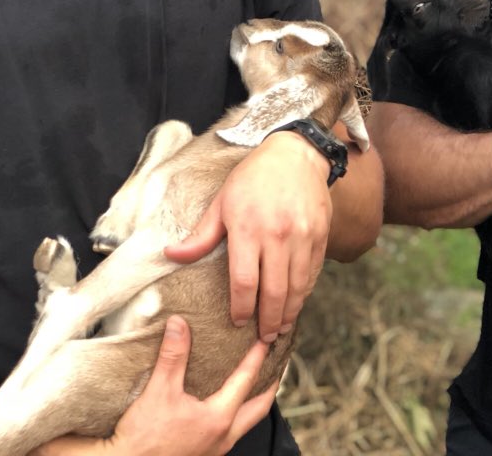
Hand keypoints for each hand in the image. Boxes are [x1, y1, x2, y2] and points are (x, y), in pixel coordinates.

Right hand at [27, 317, 277, 455]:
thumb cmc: (144, 440)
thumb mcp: (159, 392)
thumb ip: (172, 357)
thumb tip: (179, 324)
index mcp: (218, 419)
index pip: (246, 381)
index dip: (257, 358)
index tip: (266, 339)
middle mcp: (223, 437)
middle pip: (258, 409)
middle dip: (269, 387)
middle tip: (277, 368)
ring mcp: (214, 450)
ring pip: (244, 423)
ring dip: (251, 403)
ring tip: (253, 385)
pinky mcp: (202, 455)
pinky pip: (228, 432)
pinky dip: (234, 415)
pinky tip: (221, 407)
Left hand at [165, 133, 331, 339]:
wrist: (295, 154)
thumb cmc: (253, 178)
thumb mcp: (222, 202)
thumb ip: (201, 236)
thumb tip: (170, 255)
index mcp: (249, 229)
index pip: (244, 283)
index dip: (240, 309)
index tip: (237, 322)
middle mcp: (278, 236)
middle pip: (274, 292)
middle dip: (268, 321)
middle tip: (264, 338)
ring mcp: (304, 236)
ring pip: (298, 286)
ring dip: (289, 312)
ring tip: (281, 327)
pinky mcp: (321, 234)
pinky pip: (314, 272)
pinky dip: (305, 291)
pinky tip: (297, 301)